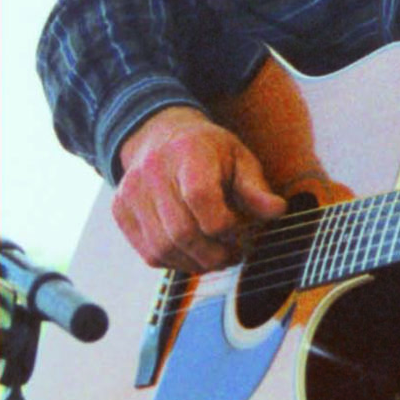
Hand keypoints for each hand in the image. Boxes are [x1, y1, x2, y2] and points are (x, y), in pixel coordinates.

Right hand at [113, 106, 286, 271]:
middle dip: (213, 253)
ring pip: (162, 248)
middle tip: (232, 255)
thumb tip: (278, 211)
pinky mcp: (121, 211)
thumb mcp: (240, 158)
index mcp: (189, 152)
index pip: (200, 197)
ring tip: (216, 257)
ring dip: (194, 263)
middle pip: (181, 230)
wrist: (163, 135)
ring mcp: (132, 192)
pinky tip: (193, 254)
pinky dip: (174, 262)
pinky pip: (148, 253)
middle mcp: (153, 171)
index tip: (240, 230)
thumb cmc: (208, 151)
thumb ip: (256, 188)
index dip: (224, 224)